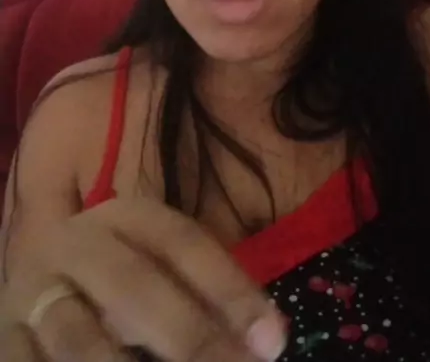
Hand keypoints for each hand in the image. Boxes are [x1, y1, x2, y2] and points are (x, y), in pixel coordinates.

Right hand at [1, 196, 286, 361]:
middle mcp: (73, 246)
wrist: (28, 268)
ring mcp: (33, 295)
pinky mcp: (6, 339)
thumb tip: (265, 343)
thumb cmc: (111, 268)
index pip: (182, 244)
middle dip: (188, 336)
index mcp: (121, 217)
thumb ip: (202, 293)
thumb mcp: (152, 263)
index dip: (229, 290)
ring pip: (76, 336)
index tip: (273, 343)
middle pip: (134, 286)